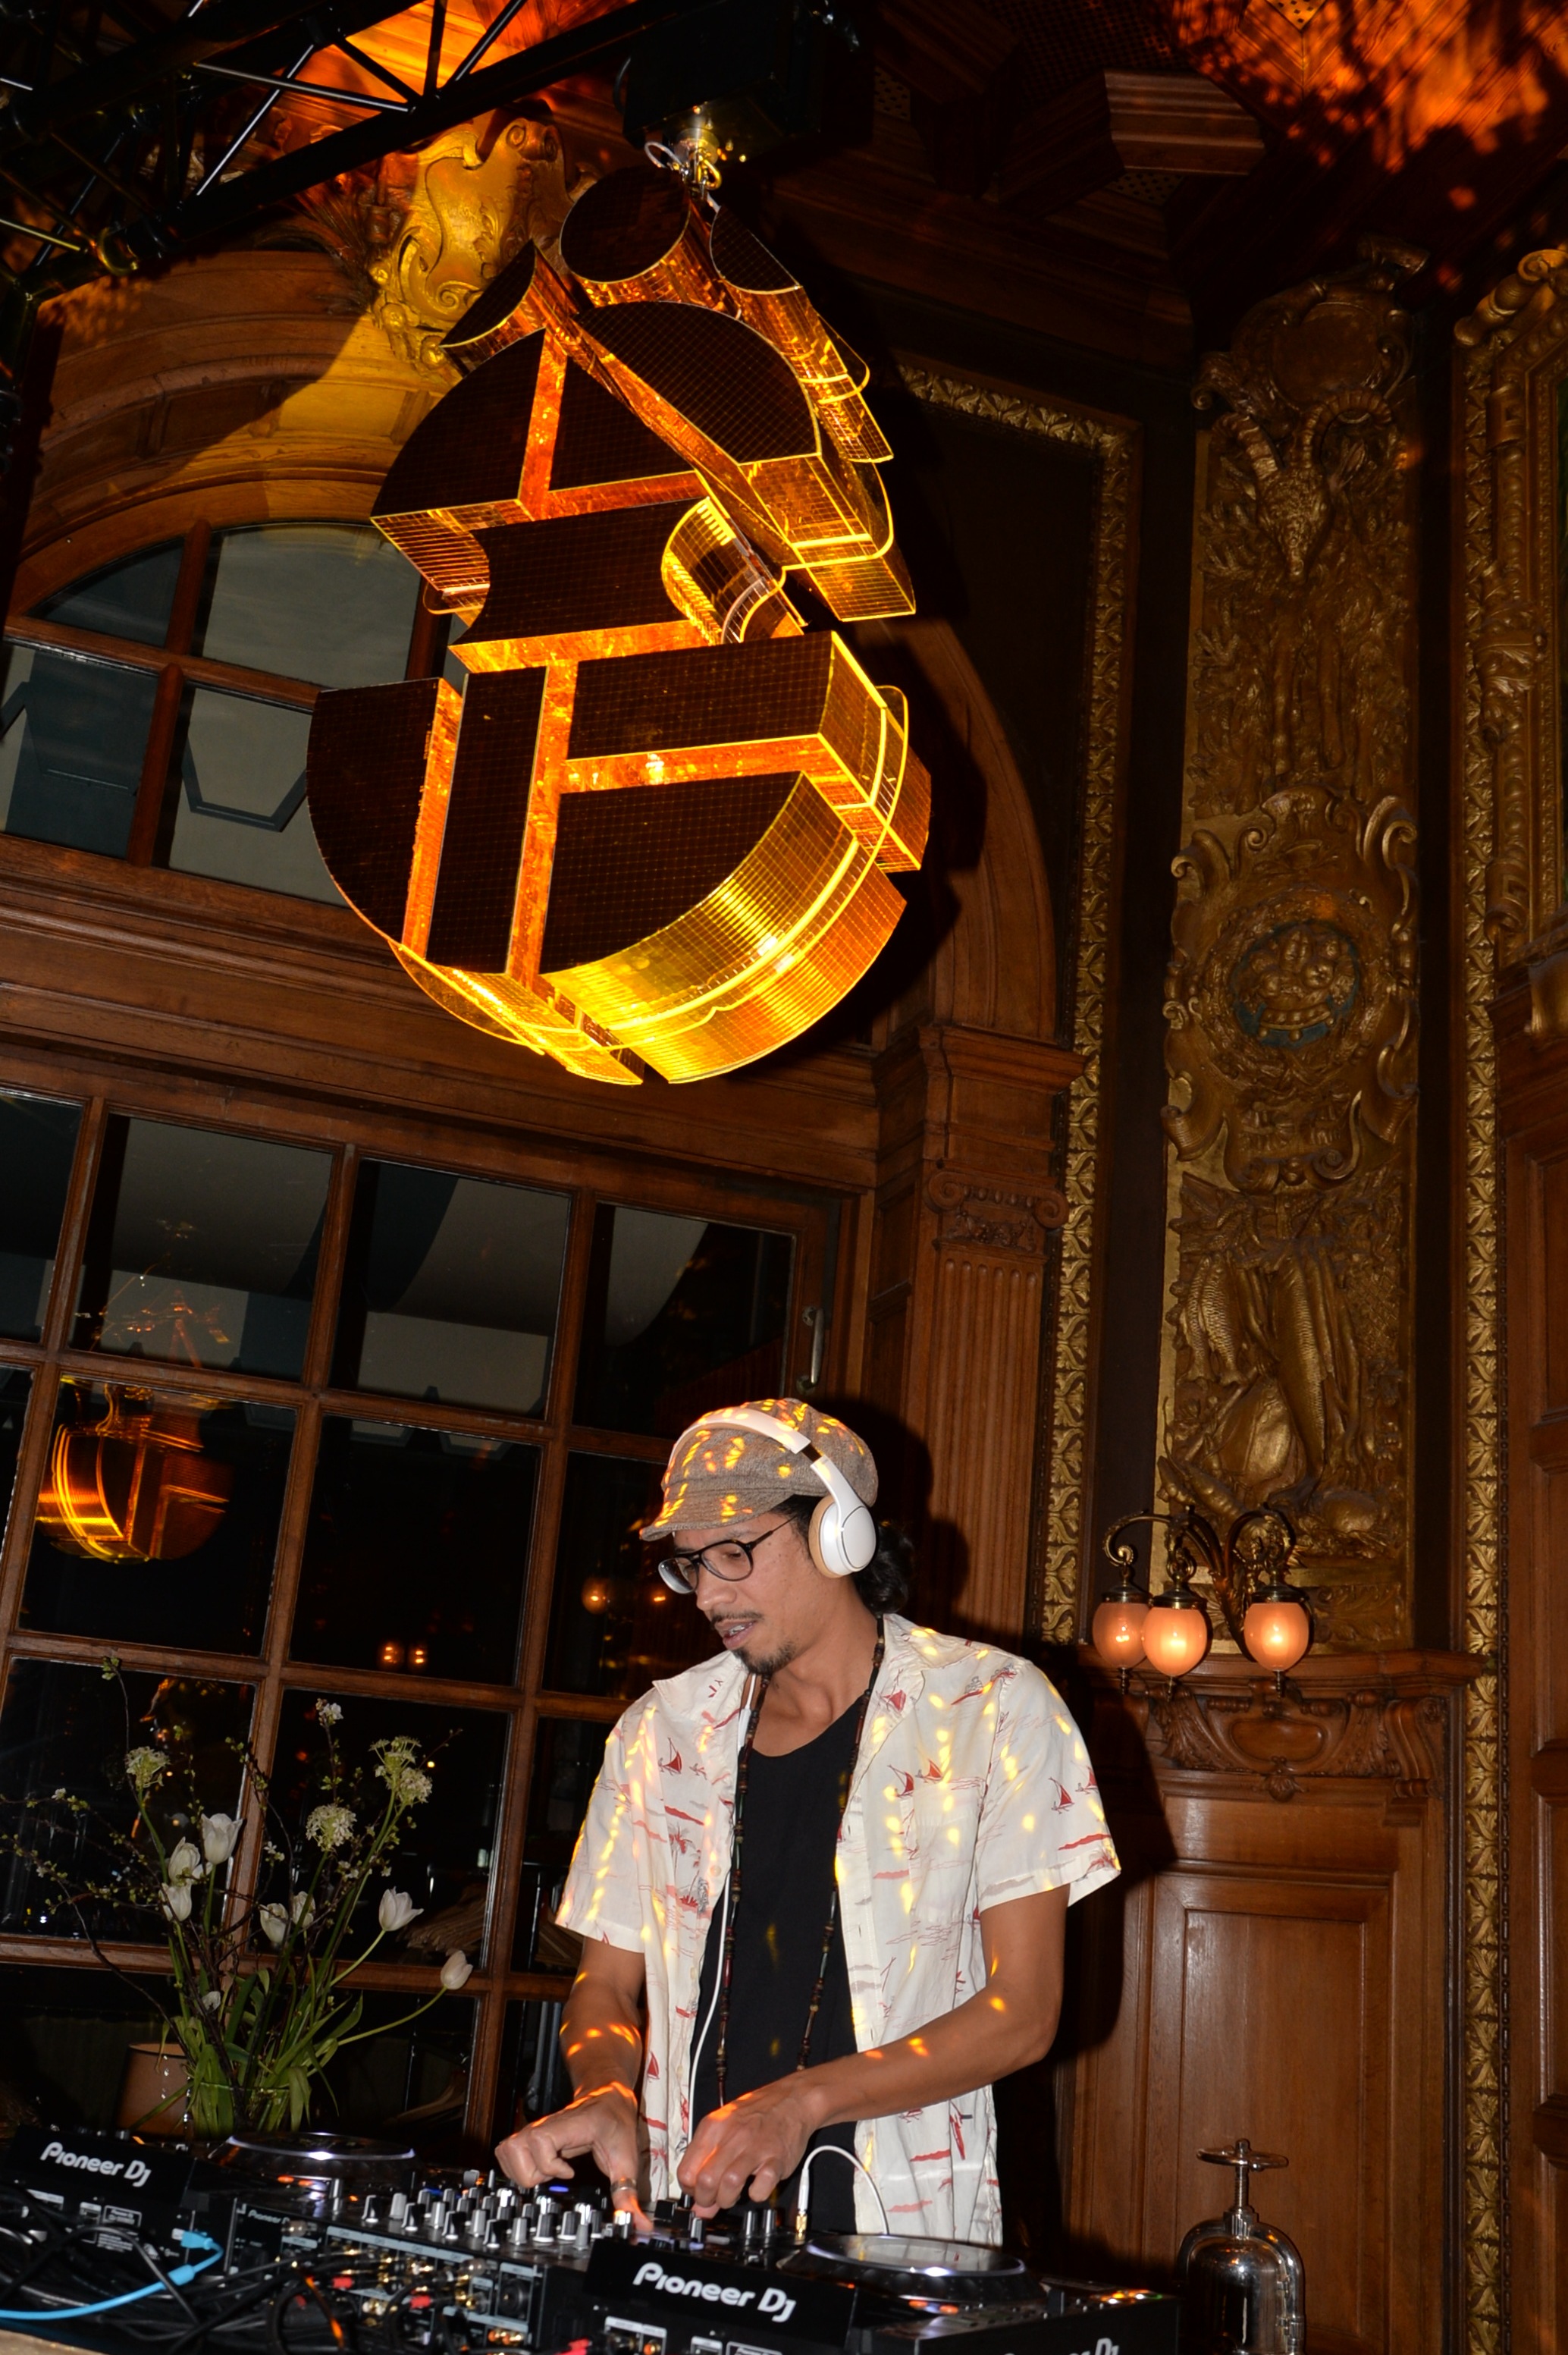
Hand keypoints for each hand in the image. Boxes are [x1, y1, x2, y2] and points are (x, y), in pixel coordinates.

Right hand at [495, 2084, 645, 2221]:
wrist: (609, 2098)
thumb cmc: (616, 2124)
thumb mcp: (626, 2159)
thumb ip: (628, 2194)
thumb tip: (639, 2225)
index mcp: (569, 2127)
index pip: (539, 2140)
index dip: (549, 2164)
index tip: (570, 2173)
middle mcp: (546, 2125)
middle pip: (515, 2148)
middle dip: (531, 2174)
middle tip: (554, 2177)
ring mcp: (535, 2128)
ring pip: (507, 2150)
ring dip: (522, 2171)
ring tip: (546, 2174)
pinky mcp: (530, 2134)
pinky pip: (508, 2151)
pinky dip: (516, 2166)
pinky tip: (540, 2170)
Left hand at [676, 2076, 824, 2217]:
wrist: (791, 2100)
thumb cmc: (755, 2114)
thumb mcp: (724, 2129)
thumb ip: (708, 2162)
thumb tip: (698, 2203)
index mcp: (713, 2127)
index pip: (685, 2172)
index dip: (690, 2190)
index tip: (698, 2192)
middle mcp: (732, 2135)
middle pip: (705, 2181)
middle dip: (707, 2200)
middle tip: (715, 2198)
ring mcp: (755, 2147)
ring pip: (729, 2184)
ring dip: (728, 2199)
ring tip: (733, 2195)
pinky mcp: (777, 2159)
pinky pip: (761, 2187)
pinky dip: (756, 2194)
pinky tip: (756, 2187)